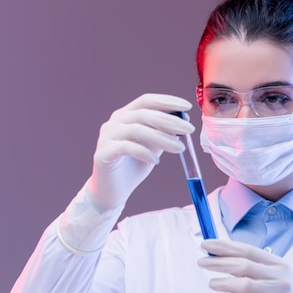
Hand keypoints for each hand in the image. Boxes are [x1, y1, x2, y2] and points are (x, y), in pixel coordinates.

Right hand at [86, 93, 193, 209]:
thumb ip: (164, 132)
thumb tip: (184, 120)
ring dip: (162, 137)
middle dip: (170, 120)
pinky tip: (156, 160)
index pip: (146, 101)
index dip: (167, 101)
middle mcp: (114, 122)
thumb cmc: (134, 166)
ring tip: (180, 148)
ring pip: (137, 130)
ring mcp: (106, 137)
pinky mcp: (103, 153)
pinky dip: (144, 152)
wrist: (114, 191)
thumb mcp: (154, 146)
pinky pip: (126, 148)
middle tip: (189, 129)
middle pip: (144, 114)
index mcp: (126, 115)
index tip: (187, 107)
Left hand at [198, 239, 292, 292]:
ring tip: (211, 282)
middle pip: (244, 265)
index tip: (207, 244)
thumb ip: (252, 268)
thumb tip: (221, 258)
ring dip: (223, 282)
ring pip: (245, 284)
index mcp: (279, 263)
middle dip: (219, 262)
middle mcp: (280, 276)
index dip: (225, 246)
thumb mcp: (274, 277)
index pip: (248, 250)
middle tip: (201, 261)